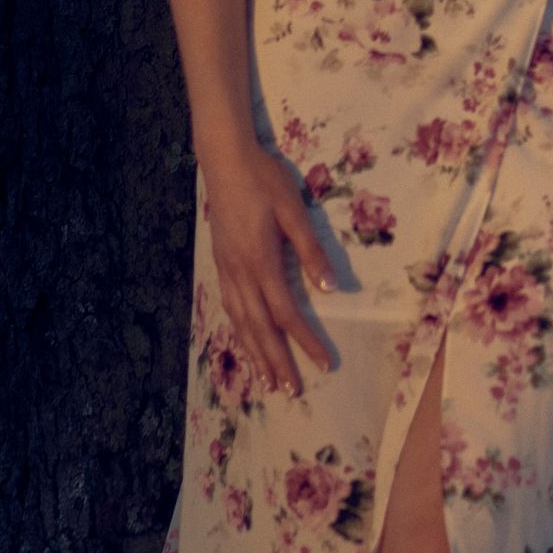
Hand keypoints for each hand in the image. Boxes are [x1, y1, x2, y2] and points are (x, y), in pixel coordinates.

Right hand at [200, 137, 336, 397]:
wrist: (224, 161)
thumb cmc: (265, 180)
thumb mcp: (295, 210)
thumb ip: (311, 251)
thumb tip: (330, 289)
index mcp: (262, 262)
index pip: (286, 313)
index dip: (305, 341)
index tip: (322, 364)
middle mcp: (241, 273)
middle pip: (260, 327)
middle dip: (276, 361)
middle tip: (290, 391)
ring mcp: (227, 270)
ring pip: (241, 322)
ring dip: (255, 353)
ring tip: (267, 381)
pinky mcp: (221, 264)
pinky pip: (230, 307)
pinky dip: (239, 331)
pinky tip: (245, 340)